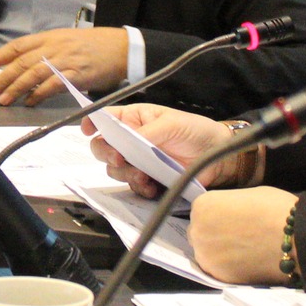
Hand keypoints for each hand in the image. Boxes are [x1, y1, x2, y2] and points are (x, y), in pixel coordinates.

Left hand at [0, 27, 128, 104]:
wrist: (120, 47)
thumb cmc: (91, 46)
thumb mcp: (63, 42)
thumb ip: (43, 53)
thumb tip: (21, 70)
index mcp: (47, 37)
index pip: (16, 46)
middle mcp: (53, 46)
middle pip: (21, 62)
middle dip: (1, 78)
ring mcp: (65, 59)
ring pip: (33, 73)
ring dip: (15, 88)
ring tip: (3, 100)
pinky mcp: (77, 74)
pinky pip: (54, 84)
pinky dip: (39, 94)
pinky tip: (30, 102)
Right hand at [83, 103, 249, 193]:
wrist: (218, 157)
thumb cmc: (197, 131)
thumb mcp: (172, 124)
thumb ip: (148, 133)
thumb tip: (127, 142)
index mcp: (135, 119)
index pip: (106, 118)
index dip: (92, 123)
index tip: (87, 131)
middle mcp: (132, 140)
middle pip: (103, 146)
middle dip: (106, 154)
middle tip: (119, 158)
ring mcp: (139, 161)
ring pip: (115, 169)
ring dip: (125, 173)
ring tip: (143, 175)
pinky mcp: (148, 179)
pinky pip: (132, 186)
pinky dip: (138, 188)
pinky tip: (150, 186)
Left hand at [187, 187, 297, 284]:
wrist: (295, 239)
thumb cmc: (275, 209)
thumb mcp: (248, 194)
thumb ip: (230, 205)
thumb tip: (230, 214)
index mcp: (202, 205)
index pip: (203, 210)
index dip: (219, 215)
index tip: (233, 219)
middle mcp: (197, 230)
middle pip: (201, 232)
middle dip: (215, 234)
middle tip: (239, 236)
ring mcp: (205, 255)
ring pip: (207, 253)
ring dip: (220, 252)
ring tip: (245, 251)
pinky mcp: (218, 276)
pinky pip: (218, 270)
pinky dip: (229, 268)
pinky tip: (246, 263)